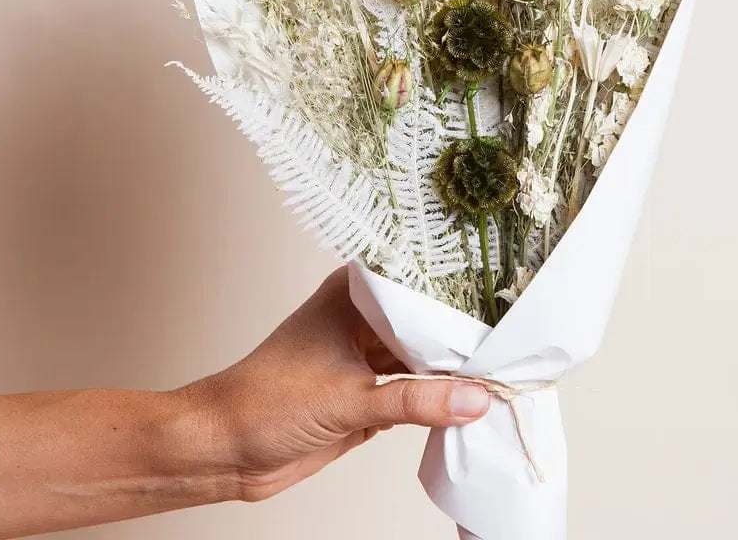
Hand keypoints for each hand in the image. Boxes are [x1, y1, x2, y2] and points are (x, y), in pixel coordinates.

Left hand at [185, 267, 490, 501]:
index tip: (502, 300)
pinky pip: (414, 392)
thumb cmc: (264, 402)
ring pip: (422, 358)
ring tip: (503, 369)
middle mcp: (362, 319)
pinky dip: (438, 399)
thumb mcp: (350, 399)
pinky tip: (472, 399)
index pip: (418, 286)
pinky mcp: (367, 395)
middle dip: (462, 336)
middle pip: (425, 323)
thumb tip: (475, 398)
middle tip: (514, 340)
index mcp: (353, 295)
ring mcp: (365, 357)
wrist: (223, 451)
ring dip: (453, 371)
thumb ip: (416, 400)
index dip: (459, 294)